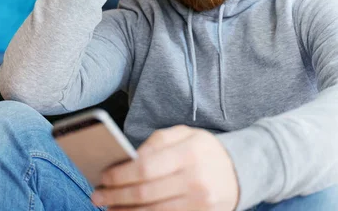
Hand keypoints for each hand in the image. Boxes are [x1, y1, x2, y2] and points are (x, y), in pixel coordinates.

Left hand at [91, 125, 239, 210]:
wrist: (240, 170)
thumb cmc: (204, 150)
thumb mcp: (184, 134)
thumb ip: (157, 142)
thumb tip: (128, 159)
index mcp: (190, 153)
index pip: (145, 168)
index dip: (119, 175)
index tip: (103, 176)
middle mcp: (196, 180)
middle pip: (145, 194)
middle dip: (116, 196)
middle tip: (97, 196)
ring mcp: (201, 205)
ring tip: (109, 208)